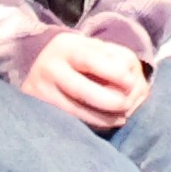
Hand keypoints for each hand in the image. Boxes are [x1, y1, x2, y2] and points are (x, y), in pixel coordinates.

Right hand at [20, 27, 150, 129]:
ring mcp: (41, 89)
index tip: (131, 82)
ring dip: (103, 118)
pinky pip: (68, 120)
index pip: (90, 60)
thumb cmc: (76, 56)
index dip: (114, 74)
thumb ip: (112, 58)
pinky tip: (106, 123)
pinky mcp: (38, 106)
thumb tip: (129, 80)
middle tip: (127, 104)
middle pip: (80, 90)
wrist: (38, 65)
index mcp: (65, 47)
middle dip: (109, 101)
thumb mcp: (90, 47)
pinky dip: (90, 124)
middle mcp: (49, 67)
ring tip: (121, 118)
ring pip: (74, 110)